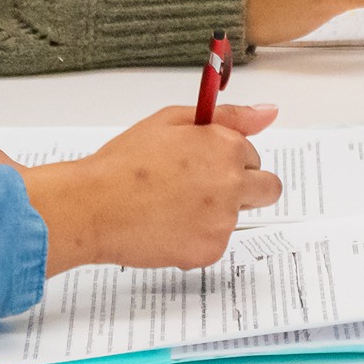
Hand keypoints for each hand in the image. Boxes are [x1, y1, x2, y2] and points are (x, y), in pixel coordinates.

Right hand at [26, 102, 282, 271]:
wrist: (94, 207)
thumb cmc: (125, 163)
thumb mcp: (172, 121)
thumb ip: (229, 117)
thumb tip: (269, 112)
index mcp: (227, 148)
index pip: (252, 156)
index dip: (227, 160)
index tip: (203, 165)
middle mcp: (233, 185)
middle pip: (267, 190)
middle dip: (245, 189)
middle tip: (203, 191)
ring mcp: (223, 221)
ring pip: (235, 218)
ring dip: (213, 215)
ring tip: (169, 207)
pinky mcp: (209, 251)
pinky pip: (213, 244)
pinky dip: (195, 239)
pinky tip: (165, 227)